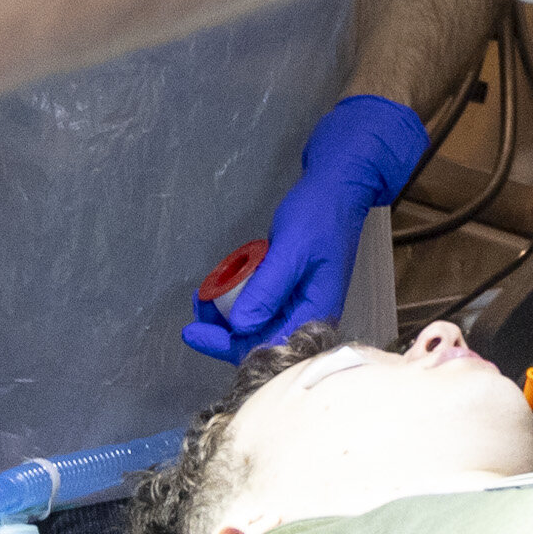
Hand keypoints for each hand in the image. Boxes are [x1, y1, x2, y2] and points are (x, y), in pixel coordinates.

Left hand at [192, 94, 432, 359]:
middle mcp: (307, 313)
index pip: (267, 345)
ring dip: (226, 313)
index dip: (227, 344)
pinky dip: (237, 296)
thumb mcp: (292, 248)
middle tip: (197, 304)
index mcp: (315, 311)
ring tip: (203, 292)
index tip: (194, 333)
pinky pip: (259, 303)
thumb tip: (239, 325)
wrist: (338, 188)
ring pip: (255, 322)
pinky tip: (220, 283)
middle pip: (259, 340)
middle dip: (223, 329)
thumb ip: (268, 288)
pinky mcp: (290, 289)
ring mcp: (298, 301)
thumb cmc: (320, 214)